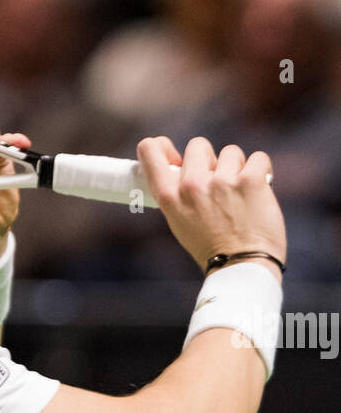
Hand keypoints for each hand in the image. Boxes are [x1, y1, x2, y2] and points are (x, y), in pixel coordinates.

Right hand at [137, 135, 286, 276]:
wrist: (242, 267)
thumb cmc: (212, 247)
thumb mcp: (180, 222)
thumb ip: (179, 193)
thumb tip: (183, 165)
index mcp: (169, 197)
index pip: (150, 151)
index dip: (161, 146)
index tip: (174, 155)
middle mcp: (192, 185)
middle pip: (198, 145)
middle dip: (210, 160)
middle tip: (218, 184)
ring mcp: (221, 181)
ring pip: (231, 152)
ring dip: (238, 168)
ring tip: (240, 195)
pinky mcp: (250, 180)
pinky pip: (258, 158)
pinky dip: (262, 171)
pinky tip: (259, 190)